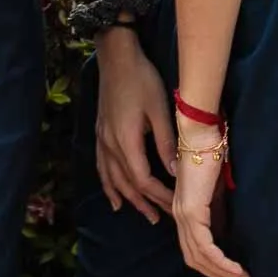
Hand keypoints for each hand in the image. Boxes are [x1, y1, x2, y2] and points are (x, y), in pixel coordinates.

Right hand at [93, 29, 175, 223]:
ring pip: (113, 180)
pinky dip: (109, 187)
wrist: (116, 56)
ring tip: (146, 216)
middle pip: (128, 184)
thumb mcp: (159, 109)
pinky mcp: (100, 133)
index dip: (160, 196)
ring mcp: (102, 140)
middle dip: (148, 204)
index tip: (177, 206)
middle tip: (166, 220)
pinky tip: (114, 199)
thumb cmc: (141, 79)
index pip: (144, 180)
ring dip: (129, 200)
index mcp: (126, 141)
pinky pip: (102, 168)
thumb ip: (166, 143)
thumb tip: (177, 172)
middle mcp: (110, 145)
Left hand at [173, 116, 246, 276]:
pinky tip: (237, 269)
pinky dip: (221, 262)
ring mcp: (184, 214)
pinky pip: (205, 246)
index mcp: (184, 211)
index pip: (194, 249)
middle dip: (219, 276)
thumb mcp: (216, 190)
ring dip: (223, 272)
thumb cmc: (210, 154)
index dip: (213, 267)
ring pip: (200, 257)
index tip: (234, 274)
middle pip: (195, 259)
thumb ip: (217, 211)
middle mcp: (179, 216)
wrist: (201, 132)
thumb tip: (225, 232)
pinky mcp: (192, 210)